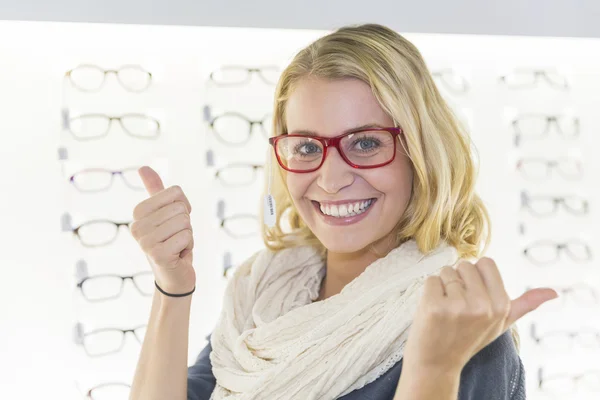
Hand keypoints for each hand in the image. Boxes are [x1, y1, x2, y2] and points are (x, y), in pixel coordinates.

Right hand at [131, 166, 195, 293]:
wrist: (174, 274)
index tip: (174, 222)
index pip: (176, 192)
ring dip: (188, 235)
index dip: (184, 207)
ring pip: (185, 222)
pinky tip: (178, 255)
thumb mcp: (165, 212)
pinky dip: (188, 247)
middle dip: (186, 224)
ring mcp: (145, 241)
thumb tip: (143, 167)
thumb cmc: (171, 240)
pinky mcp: (157, 255)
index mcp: (138, 212)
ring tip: (176, 246)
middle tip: (176, 237)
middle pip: (181, 208)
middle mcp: (136, 226)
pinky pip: (187, 237)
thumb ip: (155, 190)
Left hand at [402, 257, 557, 373]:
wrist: (438, 364)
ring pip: (446, 271)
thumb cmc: (468, 339)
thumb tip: (553, 292)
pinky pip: (431, 280)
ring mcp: (459, 307)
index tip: (472, 296)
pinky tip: (433, 312)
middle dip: (458, 280)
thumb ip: (524, 305)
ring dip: (442, 286)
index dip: (475, 276)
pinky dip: (429, 292)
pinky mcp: (435, 306)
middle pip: (465, 265)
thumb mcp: (501, 323)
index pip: (486, 263)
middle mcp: (483, 306)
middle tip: (457, 306)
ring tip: (446, 310)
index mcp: (501, 305)